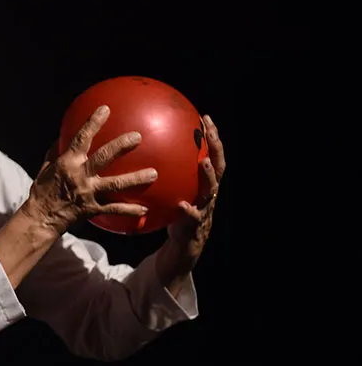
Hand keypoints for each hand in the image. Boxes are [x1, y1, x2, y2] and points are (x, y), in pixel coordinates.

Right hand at [24, 105, 158, 234]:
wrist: (40, 218)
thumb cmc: (42, 192)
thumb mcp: (45, 169)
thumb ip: (55, 153)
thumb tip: (62, 137)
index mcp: (67, 163)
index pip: (81, 139)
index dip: (93, 123)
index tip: (105, 109)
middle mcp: (79, 176)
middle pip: (103, 157)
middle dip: (121, 146)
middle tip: (137, 137)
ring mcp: (88, 193)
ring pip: (115, 184)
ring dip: (135, 178)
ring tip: (153, 174)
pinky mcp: (92, 208)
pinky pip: (114, 209)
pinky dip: (130, 210)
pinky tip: (145, 210)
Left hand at [165, 114, 226, 271]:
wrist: (182, 248)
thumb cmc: (174, 216)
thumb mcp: (172, 194)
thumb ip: (166, 177)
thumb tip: (146, 153)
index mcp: (203, 185)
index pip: (212, 155)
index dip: (212, 138)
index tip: (205, 118)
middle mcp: (208, 194)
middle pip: (219, 167)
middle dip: (216, 148)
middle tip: (209, 132)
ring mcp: (204, 210)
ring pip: (211, 191)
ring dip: (209, 176)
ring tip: (204, 162)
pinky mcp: (194, 227)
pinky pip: (192, 218)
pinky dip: (188, 211)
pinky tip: (181, 204)